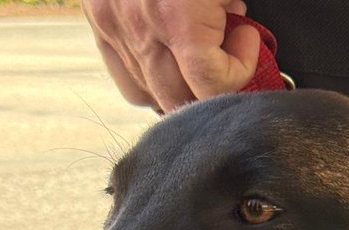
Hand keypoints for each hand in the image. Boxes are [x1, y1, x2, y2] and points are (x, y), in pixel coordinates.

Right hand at [83, 0, 260, 111]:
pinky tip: (170, 61)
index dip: (238, 72)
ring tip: (200, 58)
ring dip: (184, 88)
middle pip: (181, 100)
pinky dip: (152, 82)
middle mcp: (142, 29)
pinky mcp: (101, 25)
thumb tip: (235, 20)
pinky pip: (128, 80)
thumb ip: (227, 0)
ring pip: (153, 95)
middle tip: (228, 59)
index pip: (209, 83)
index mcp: (175, 15)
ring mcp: (117, 29)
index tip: (248, 40)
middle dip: (212, 87)